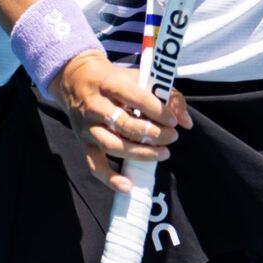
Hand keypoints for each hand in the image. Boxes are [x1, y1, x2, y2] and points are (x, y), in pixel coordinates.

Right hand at [53, 50, 193, 192]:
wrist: (76, 78)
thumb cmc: (114, 78)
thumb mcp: (139, 77)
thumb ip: (168, 95)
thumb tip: (186, 122)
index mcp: (110, 84)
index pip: (135, 98)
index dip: (157, 111)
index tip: (173, 120)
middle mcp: (95, 106)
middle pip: (124, 125)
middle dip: (153, 134)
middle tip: (172, 137)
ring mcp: (88, 127)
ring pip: (112, 145)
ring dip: (140, 153)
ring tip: (163, 154)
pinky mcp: (84, 142)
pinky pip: (94, 164)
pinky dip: (110, 178)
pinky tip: (128, 186)